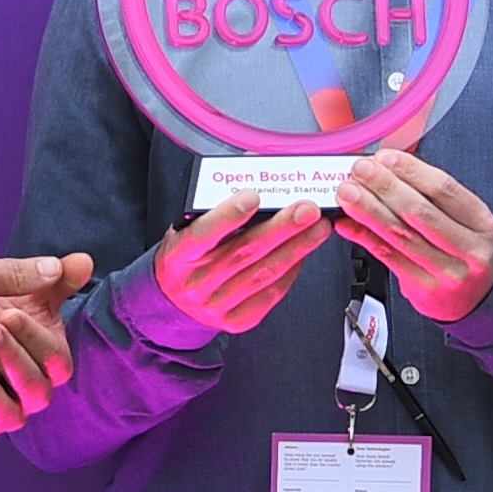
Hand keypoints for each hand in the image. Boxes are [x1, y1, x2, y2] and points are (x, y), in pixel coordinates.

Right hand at [145, 199, 333, 339]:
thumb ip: (214, 206)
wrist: (174, 301)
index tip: (253, 196)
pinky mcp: (237, 319)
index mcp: (179, 255)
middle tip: (307, 209)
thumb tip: (253, 172)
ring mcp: (217, 304)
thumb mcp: (186, 229)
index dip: (229, 215)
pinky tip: (305, 251)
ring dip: (297, 247)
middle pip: (245, 252)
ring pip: (265, 273)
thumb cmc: (186, 257)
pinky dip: (292, 269)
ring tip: (318, 227)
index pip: (203, 234)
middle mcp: (197, 282)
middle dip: (282, 228)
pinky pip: (271, 293)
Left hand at [335, 151, 492, 321]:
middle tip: (361, 171)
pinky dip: (364, 237)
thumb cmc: (466, 252)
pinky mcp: (423, 289)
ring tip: (349, 193)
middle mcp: (469, 251)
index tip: (386, 158)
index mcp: (482, 225)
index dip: (412, 171)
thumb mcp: (466, 221)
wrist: (477, 299)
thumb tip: (388, 169)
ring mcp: (446, 273)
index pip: (445, 190)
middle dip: (385, 187)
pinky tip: (349, 223)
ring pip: (400, 235)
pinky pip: (387, 257)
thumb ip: (432, 196)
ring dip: (369, 210)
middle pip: (420, 212)